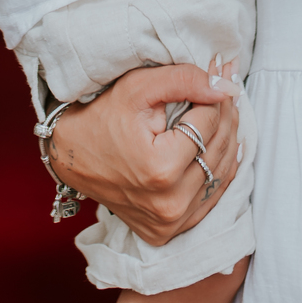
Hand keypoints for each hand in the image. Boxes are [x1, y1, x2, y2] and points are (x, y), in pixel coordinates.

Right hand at [47, 63, 241, 246]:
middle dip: (227, 111)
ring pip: (221, 173)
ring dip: (229, 137)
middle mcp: (169, 204)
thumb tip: (226, 86)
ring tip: (226, 106)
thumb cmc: (102, 117)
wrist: (72, 155)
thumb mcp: (138, 87)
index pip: (209, 124)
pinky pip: (211, 197)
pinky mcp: (169, 231)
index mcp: (162, 170)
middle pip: (219, 149)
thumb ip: (184, 81)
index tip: (219, 71)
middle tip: (228, 81)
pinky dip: (219, 168)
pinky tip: (221, 142)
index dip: (216, 93)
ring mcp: (170, 223)